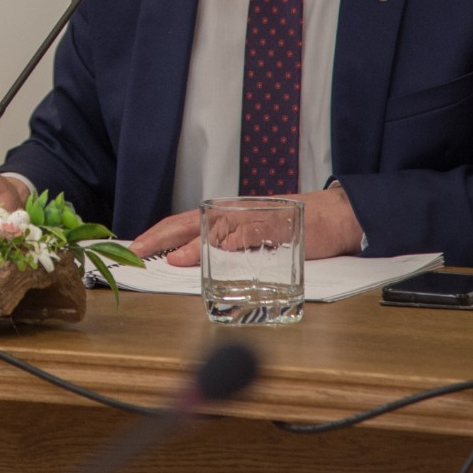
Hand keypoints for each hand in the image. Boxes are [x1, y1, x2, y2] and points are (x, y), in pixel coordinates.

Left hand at [129, 185, 365, 266]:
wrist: (335, 214)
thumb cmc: (292, 224)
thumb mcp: (253, 234)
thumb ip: (226, 244)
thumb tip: (194, 260)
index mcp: (227, 214)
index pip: (185, 221)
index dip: (160, 232)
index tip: (137, 245)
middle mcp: (236, 213)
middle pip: (190, 220)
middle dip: (162, 235)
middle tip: (139, 249)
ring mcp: (255, 220)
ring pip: (216, 229)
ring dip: (192, 244)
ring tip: (170, 258)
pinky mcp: (277, 229)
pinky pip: (249, 235)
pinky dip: (230, 244)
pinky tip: (215, 252)